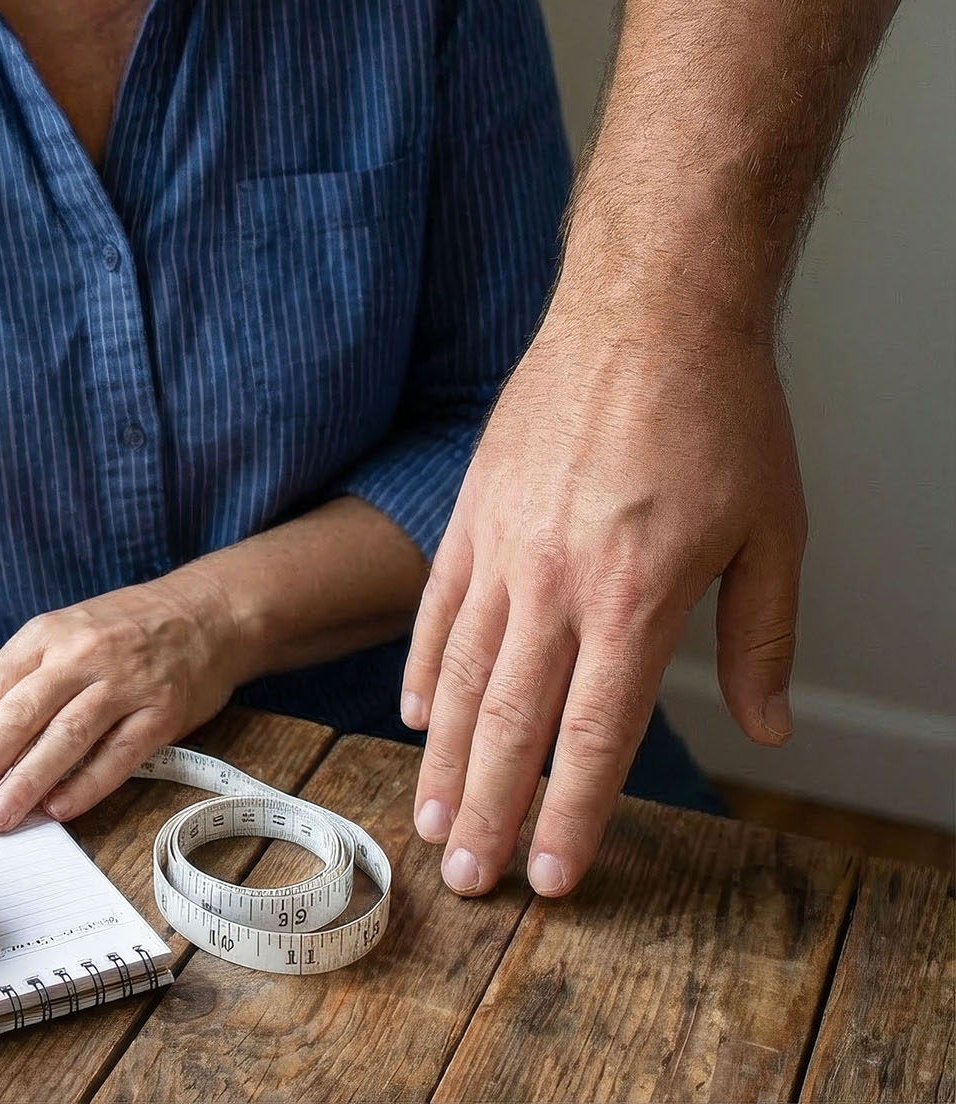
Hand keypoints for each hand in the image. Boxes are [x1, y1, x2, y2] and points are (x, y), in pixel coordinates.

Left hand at [0, 572, 243, 830]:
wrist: (207, 611)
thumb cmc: (122, 628)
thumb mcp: (54, 634)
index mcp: (46, 636)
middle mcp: (81, 655)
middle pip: (19, 714)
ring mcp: (124, 683)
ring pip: (65, 735)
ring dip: (27, 781)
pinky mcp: (162, 711)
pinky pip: (120, 754)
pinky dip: (88, 783)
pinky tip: (60, 810)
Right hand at [400, 287, 805, 898]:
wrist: (645, 310)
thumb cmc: (717, 412)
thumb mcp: (775, 530)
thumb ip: (764, 639)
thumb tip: (768, 724)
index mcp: (636, 598)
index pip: (592, 736)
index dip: (569, 816)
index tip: (546, 876)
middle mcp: (556, 582)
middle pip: (508, 723)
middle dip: (485, 811)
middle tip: (463, 879)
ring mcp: (502, 543)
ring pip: (457, 674)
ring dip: (441, 757)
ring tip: (428, 819)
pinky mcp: (472, 508)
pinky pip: (436, 605)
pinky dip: (422, 667)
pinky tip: (415, 711)